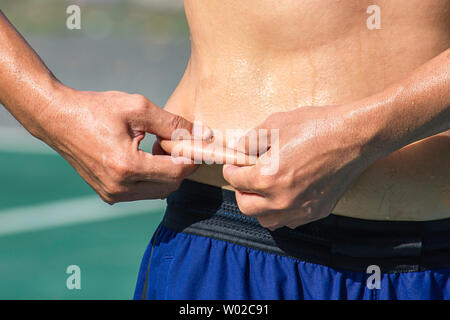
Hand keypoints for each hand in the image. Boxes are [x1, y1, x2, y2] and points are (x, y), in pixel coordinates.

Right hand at [36, 85, 211, 203]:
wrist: (58, 119)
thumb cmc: (98, 109)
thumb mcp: (139, 108)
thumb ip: (174, 124)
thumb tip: (204, 135)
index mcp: (127, 166)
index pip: (177, 172)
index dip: (191, 158)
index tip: (194, 142)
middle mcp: (119, 187)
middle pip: (171, 185)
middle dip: (180, 165)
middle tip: (174, 142)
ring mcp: (112, 194)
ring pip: (159, 191)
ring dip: (167, 173)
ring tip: (157, 148)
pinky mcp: (108, 195)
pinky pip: (143, 192)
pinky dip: (152, 178)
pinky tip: (145, 158)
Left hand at [223, 105, 374, 229]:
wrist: (355, 137)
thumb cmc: (317, 126)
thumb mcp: (276, 124)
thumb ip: (251, 140)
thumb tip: (238, 149)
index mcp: (268, 177)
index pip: (236, 181)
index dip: (230, 171)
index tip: (232, 166)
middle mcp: (282, 200)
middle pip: (247, 207)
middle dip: (241, 191)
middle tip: (245, 179)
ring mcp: (301, 209)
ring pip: (267, 220)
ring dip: (259, 207)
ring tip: (263, 190)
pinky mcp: (317, 212)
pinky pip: (290, 221)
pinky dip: (281, 212)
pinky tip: (285, 196)